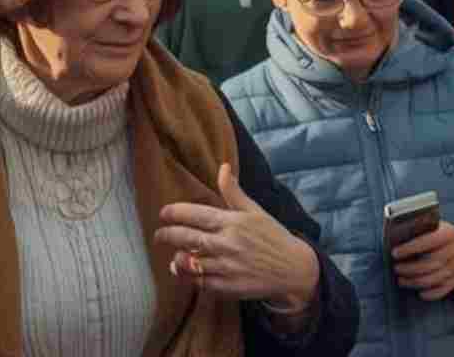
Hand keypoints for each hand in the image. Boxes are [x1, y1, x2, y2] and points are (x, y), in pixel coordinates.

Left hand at [156, 163, 320, 310]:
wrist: (294, 269)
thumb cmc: (273, 236)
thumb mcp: (255, 210)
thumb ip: (233, 191)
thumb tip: (223, 166)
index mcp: (233, 222)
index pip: (194, 214)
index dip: (174, 213)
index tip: (163, 213)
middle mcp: (227, 243)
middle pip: (186, 238)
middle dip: (167, 235)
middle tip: (159, 235)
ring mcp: (227, 267)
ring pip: (190, 262)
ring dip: (176, 258)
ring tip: (173, 254)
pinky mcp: (228, 287)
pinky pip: (200, 282)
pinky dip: (189, 277)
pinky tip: (184, 271)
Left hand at [392, 222, 453, 300]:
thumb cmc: (447, 237)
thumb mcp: (439, 227)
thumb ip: (423, 230)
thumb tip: (399, 235)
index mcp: (448, 234)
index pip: (428, 241)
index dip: (410, 248)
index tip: (395, 253)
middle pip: (430, 263)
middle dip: (410, 268)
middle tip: (396, 268)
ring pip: (434, 279)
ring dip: (415, 282)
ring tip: (401, 280)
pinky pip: (443, 290)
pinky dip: (430, 294)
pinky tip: (419, 293)